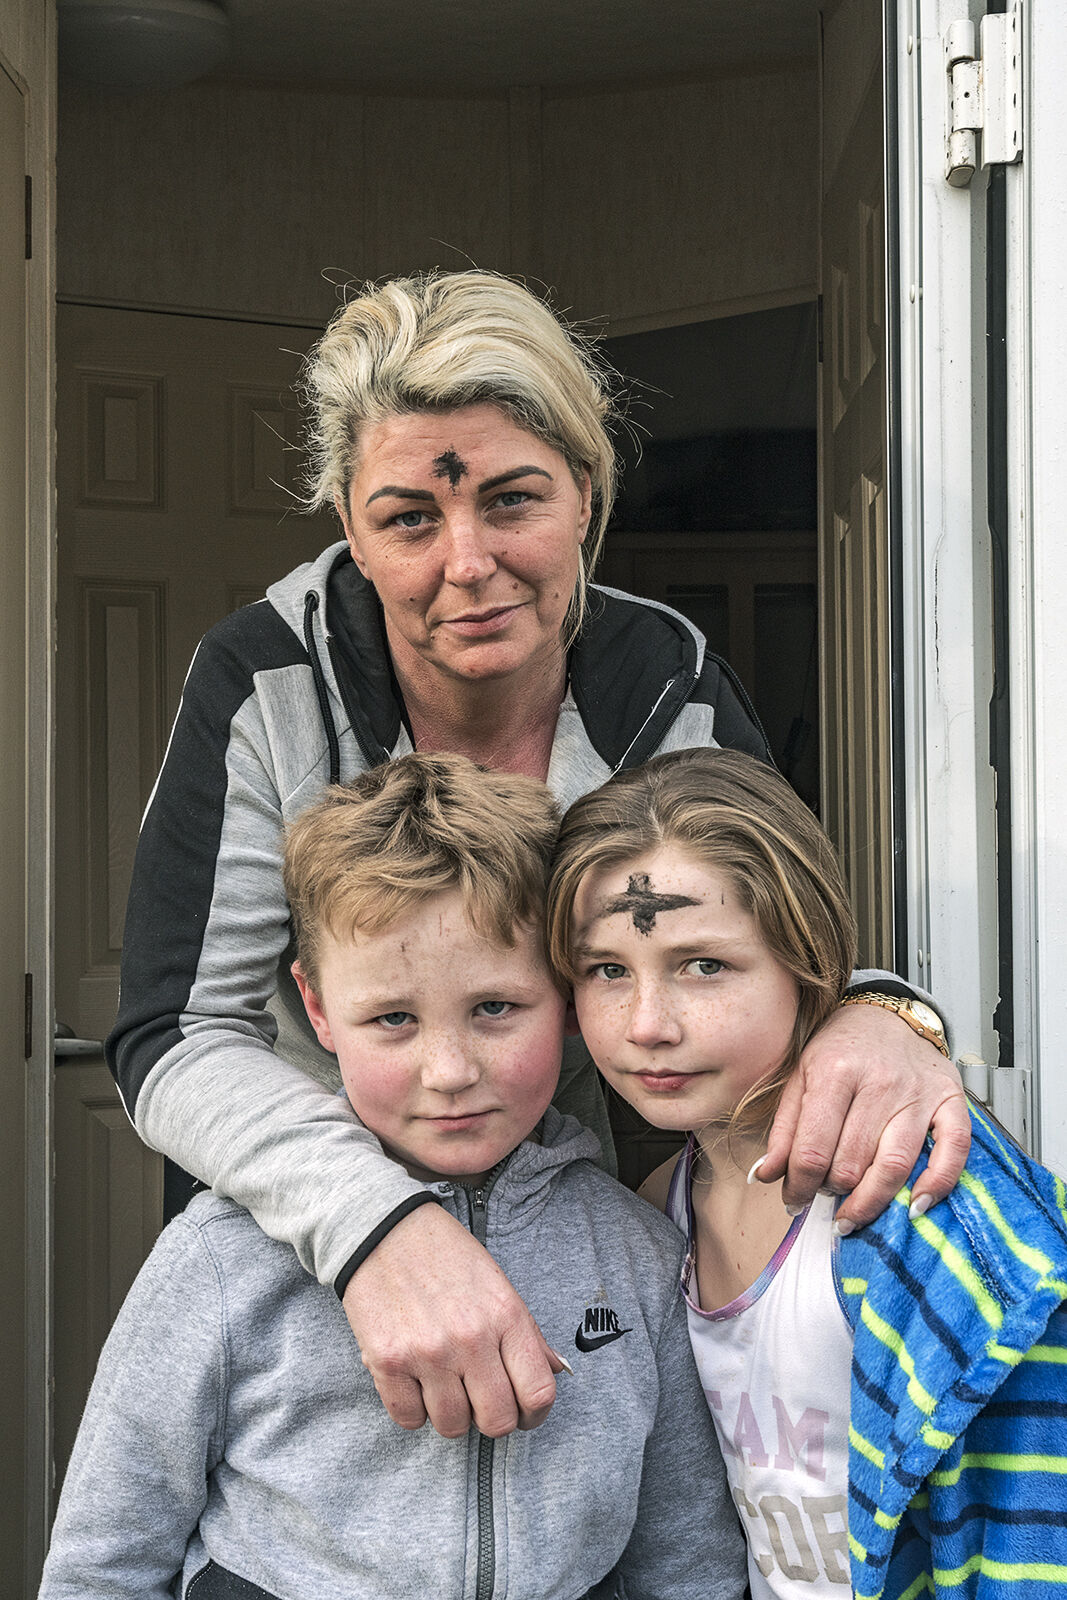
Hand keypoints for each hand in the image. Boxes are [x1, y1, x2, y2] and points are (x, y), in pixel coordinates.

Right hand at [342, 1203, 566, 1437]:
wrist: (384, 1230)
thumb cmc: (445, 1256)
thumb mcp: (497, 1285)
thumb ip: (527, 1333)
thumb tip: (555, 1370)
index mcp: (505, 1315)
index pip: (539, 1392)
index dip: (535, 1414)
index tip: (525, 1412)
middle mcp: (470, 1338)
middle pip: (498, 1422)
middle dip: (493, 1420)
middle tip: (481, 1402)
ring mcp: (428, 1353)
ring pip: (452, 1426)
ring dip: (451, 1414)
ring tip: (445, 1385)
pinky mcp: (387, 1362)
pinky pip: (409, 1418)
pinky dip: (414, 1410)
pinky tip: (416, 1382)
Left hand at [758, 1001, 969, 1228]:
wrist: (888, 1013)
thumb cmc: (842, 1047)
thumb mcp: (801, 1075)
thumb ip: (783, 1128)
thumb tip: (765, 1175)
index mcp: (834, 1071)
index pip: (812, 1149)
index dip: (799, 1187)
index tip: (793, 1202)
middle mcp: (879, 1082)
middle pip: (851, 1163)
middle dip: (832, 1191)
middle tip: (824, 1197)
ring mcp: (918, 1093)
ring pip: (894, 1165)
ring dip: (870, 1202)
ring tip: (852, 1216)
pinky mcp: (950, 1101)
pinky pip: (952, 1151)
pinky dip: (937, 1184)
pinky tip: (917, 1205)